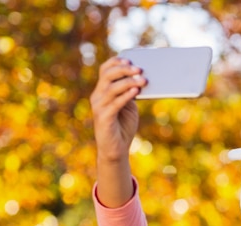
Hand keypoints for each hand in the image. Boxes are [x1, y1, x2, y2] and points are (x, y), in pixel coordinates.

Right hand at [90, 56, 145, 206]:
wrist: (116, 149)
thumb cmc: (123, 126)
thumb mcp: (129, 106)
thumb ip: (131, 92)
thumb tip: (143, 78)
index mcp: (102, 91)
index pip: (105, 70)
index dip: (116, 63)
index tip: (130, 60)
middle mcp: (97, 96)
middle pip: (107, 75)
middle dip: (124, 70)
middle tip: (140, 69)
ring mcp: (99, 107)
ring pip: (111, 88)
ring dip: (129, 82)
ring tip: (143, 80)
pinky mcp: (103, 118)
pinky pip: (114, 103)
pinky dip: (126, 95)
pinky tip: (136, 91)